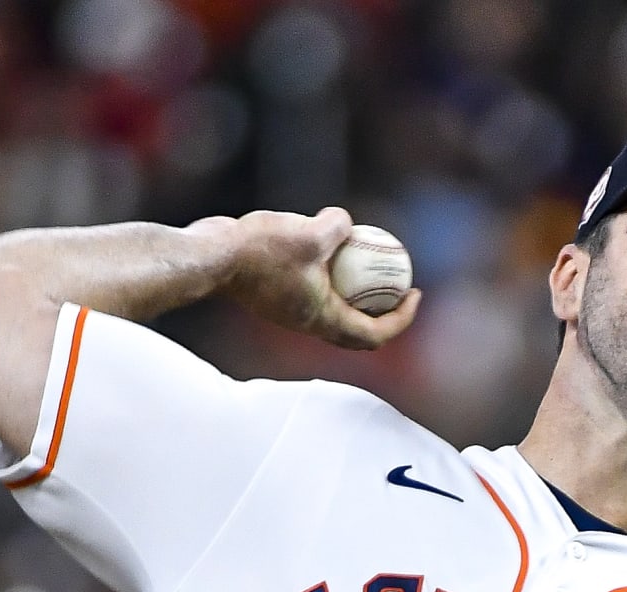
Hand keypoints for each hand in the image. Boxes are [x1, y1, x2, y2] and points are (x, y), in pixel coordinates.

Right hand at [194, 207, 421, 349]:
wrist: (211, 257)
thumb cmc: (260, 251)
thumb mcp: (310, 233)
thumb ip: (337, 227)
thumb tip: (347, 223)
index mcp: (324, 319)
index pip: (375, 334)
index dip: (402, 319)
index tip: (415, 294)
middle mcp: (309, 320)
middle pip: (357, 327)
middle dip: (383, 309)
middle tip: (400, 283)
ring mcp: (291, 308)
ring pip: (334, 306)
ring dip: (354, 289)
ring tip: (368, 257)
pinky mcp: (276, 292)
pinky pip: (312, 286)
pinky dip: (328, 272)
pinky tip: (329, 240)